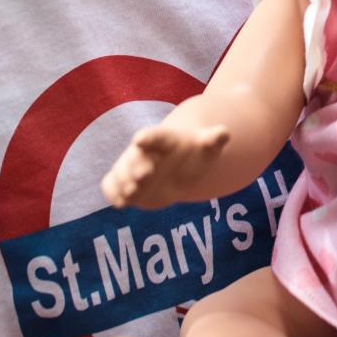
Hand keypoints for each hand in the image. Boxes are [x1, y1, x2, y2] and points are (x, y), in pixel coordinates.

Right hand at [100, 119, 228, 209]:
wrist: (184, 162)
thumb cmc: (197, 151)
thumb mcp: (209, 145)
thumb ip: (214, 139)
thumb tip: (224, 133)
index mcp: (164, 139)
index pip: (155, 135)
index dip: (149, 137)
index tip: (140, 139)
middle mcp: (144, 151)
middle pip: (135, 156)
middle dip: (136, 166)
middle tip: (142, 178)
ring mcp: (133, 166)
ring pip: (121, 171)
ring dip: (123, 182)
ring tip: (129, 195)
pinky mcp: (127, 182)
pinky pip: (111, 184)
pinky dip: (112, 192)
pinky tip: (120, 203)